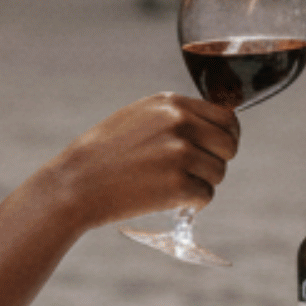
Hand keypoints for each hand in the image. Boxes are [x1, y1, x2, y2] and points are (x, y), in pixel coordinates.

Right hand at [35, 93, 239, 228]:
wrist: (76, 183)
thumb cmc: (105, 153)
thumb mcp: (139, 117)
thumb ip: (175, 117)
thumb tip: (216, 127)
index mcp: (171, 103)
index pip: (226, 117)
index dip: (227, 137)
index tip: (218, 150)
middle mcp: (179, 122)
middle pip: (229, 145)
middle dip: (217, 162)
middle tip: (195, 173)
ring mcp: (180, 153)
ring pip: (219, 173)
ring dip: (202, 184)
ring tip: (170, 185)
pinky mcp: (178, 184)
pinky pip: (205, 196)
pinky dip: (191, 203)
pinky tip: (167, 199)